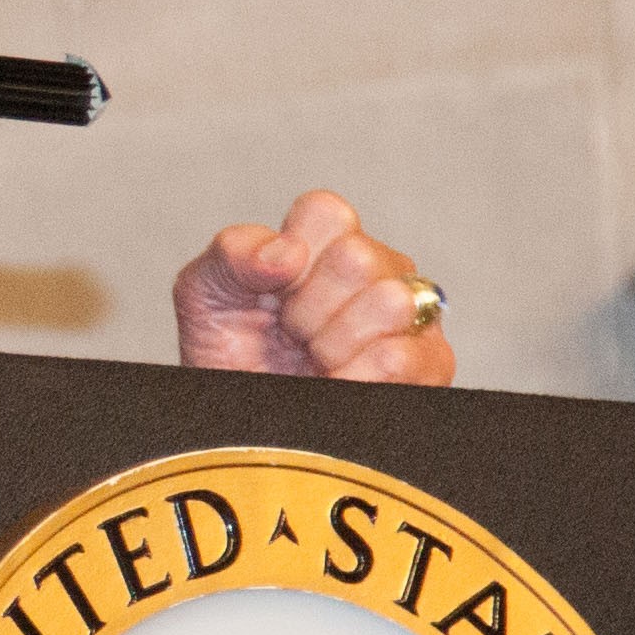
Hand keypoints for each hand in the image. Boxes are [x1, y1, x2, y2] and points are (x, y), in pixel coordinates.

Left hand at [173, 190, 454, 385]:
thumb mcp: (205, 294)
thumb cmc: (229, 355)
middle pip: (359, 259)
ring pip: (391, 303)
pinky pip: (402, 358)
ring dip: (335, 344)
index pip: (327, 212)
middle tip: (293, 336)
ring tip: (317, 361)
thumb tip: (287, 252)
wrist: (239, 422)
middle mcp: (378, 269)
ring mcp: (410, 315)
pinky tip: (336, 383)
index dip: (291, 260)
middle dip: (308, 309)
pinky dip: (354, 377)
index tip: (272, 294)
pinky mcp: (429, 364)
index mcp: (327, 240)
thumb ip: (233, 253)